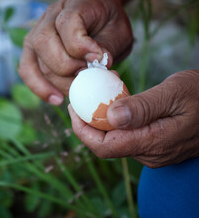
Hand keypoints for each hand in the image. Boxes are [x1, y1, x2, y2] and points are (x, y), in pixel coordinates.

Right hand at [18, 0, 132, 104]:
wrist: (95, 16)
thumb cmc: (107, 24)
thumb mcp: (118, 31)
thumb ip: (107, 46)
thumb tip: (97, 64)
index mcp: (74, 4)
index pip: (67, 24)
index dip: (82, 46)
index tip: (100, 59)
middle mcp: (49, 16)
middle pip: (45, 44)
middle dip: (68, 67)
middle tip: (88, 77)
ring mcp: (36, 33)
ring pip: (36, 61)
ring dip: (59, 81)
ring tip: (80, 90)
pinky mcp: (32, 50)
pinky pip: (27, 70)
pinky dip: (40, 88)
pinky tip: (56, 99)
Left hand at [68, 70, 198, 167]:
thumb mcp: (173, 92)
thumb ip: (142, 107)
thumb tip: (109, 118)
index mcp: (152, 143)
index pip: (104, 147)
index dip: (82, 130)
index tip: (73, 108)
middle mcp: (150, 153)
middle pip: (106, 144)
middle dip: (88, 123)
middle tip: (80, 99)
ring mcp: (153, 151)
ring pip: (116, 139)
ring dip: (101, 120)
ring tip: (97, 95)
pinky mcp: (155, 145)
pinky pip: (128, 136)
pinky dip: (116, 120)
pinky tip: (116, 102)